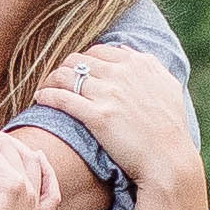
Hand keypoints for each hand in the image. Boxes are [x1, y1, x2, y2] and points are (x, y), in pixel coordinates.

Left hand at [31, 47, 208, 209]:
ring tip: (43, 90)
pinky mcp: (98, 116)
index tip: (75, 73)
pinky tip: (40, 99)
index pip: (99, 51)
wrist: (169, 161)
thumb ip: (148, 66)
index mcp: (140, 64)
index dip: (83, 61)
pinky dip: (46, 95)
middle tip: (54, 82)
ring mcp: (110, 93)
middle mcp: (124, 73)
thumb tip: (123, 49)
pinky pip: (62, 97)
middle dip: (63, 69)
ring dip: (50, 80)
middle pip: (78, 60)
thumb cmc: (170, 130)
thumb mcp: (167, 87)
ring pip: (66, 75)